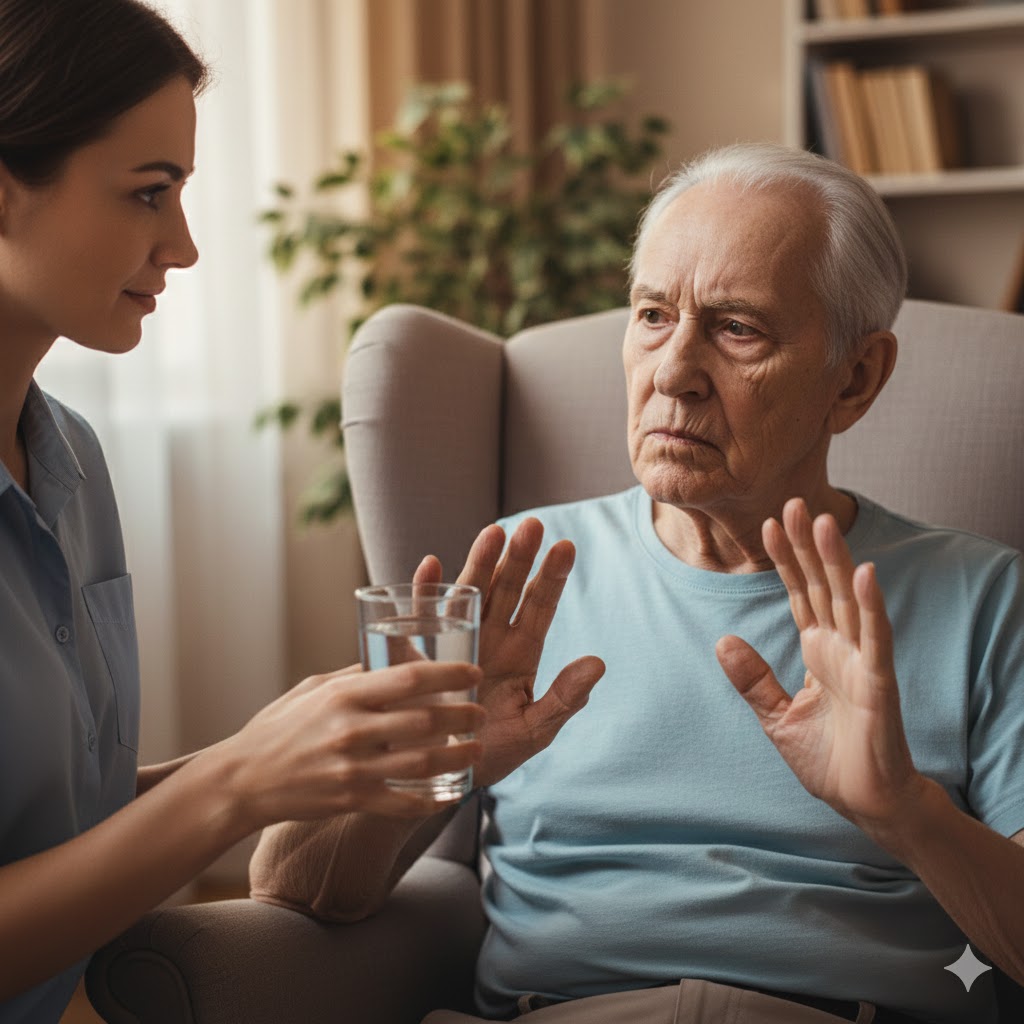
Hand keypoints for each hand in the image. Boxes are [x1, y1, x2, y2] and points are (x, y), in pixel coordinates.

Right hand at [217, 661, 484, 827]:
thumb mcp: (313, 688)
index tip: (474, 674)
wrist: (242, 779)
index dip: (450, 675)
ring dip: (457, 756)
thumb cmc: (278, 728)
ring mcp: (352, 768)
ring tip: (477, 748)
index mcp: (344, 695)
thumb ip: (354, 678)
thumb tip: (395, 664)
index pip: (410, 678)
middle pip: (425, 719)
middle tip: (481, 713)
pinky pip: (401, 803)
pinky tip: (451, 793)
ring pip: (421, 762)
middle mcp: (351, 729)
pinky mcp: (350, 800)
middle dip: (462, 716)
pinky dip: (431, 800)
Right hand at [415, 518, 603, 786]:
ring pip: (469, 593)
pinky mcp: (420, 655)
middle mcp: (489, 640)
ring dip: (479, 563)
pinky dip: (424, 592)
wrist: (442, 776)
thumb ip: (564, 699)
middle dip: (519, 558)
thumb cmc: (493, 752)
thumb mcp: (534, 730)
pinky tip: (430, 566)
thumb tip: (598, 663)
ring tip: (492, 532)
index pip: (539, 608)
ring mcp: (454, 643)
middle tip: (532, 525)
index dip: (551, 578)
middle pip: (506, 590)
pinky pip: (420, 618)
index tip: (566, 547)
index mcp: (520, 655)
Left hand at [715, 497, 926, 833]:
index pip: (800, 594)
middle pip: (821, 585)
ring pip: (847, 600)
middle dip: (807, 546)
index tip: (770, 523)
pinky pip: (875, 637)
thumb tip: (722, 641)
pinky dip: (871, 605)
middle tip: (795, 503)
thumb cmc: (828, 759)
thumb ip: (752, 679)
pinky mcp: (879, 683)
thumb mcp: (776, 717)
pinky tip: (863, 573)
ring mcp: (861, 661)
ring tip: (824, 522)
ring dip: (836, 561)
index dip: (786, 560)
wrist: (862, 802)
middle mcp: (840, 647)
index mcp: (818, 650)